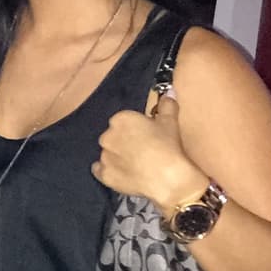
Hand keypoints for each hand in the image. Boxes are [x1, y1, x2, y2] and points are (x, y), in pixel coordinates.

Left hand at [93, 93, 208, 208]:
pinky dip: (109, 171)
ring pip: (108, 153)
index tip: (146, 136)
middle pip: (113, 137)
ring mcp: (104, 156)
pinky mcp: (104, 175)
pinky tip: (122, 174)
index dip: (135, 129)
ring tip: (136, 165)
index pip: (123, 121)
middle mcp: (107, 136)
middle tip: (142, 150)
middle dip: (124, 142)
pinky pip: (101, 171)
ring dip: (117, 157)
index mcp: (121, 119)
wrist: (166, 177)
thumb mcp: (170, 122)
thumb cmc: (167, 146)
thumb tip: (169, 94)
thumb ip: (167, 105)